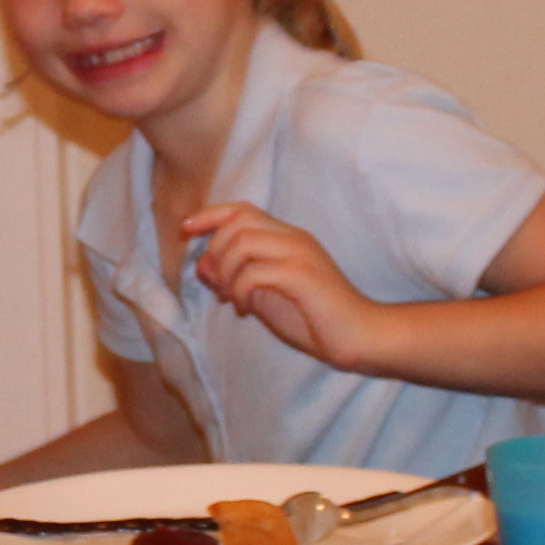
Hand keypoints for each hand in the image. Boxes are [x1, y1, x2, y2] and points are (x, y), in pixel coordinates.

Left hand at [173, 200, 392, 372]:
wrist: (359, 335)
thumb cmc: (314, 317)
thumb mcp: (266, 294)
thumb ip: (236, 276)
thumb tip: (201, 264)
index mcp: (288, 237)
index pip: (242, 209)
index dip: (209, 216)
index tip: (185, 230)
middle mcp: (294, 238)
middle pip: (237, 222)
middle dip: (214, 251)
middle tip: (217, 285)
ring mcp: (300, 254)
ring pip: (242, 242)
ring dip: (226, 273)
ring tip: (233, 300)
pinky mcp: (302, 275)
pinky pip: (254, 272)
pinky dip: (240, 291)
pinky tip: (247, 310)